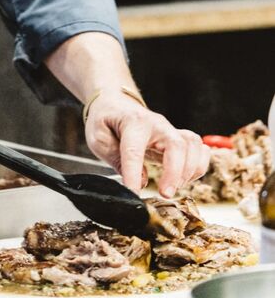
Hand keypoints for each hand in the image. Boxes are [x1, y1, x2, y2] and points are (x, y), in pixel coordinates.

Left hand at [84, 89, 210, 197]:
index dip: (133, 173)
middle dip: (174, 173)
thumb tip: (140, 181)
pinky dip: (199, 166)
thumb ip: (115, 158)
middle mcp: (156, 124)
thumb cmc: (106, 120)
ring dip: (189, 170)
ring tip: (174, 187)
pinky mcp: (179, 138)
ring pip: (192, 145)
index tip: (133, 193)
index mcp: (132, 122)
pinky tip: (186, 178)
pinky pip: (200, 149)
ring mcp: (170, 130)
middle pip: (176, 145)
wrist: (116, 103)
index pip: (134, 149)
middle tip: (164, 194)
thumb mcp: (98, 137)